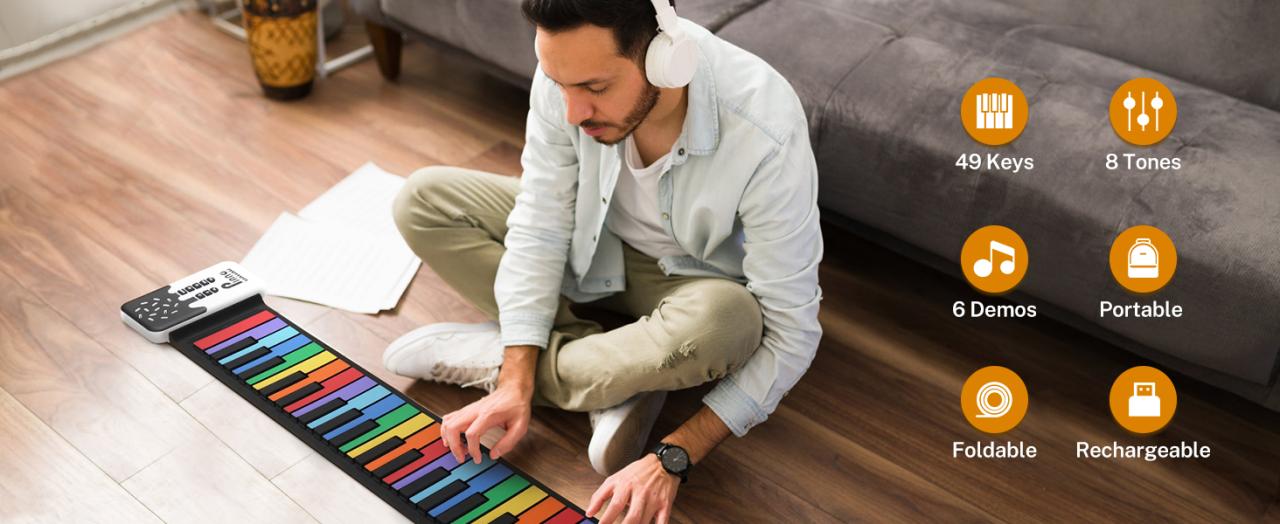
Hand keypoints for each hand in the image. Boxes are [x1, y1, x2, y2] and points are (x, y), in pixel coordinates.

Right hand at [439, 345, 538, 462]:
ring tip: (458, 449)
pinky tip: (453, 439)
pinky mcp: (466, 410)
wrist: (513, 389)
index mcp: (488, 415)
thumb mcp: (520, 426)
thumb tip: (494, 455)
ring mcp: (468, 409)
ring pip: (447, 423)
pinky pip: (448, 419)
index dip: (472, 450)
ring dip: (448, 439)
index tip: (477, 459)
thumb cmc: (516, 406)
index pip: (472, 434)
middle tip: (462, 458)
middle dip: (454, 447)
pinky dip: (447, 430)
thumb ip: (508, 443)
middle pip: (453, 428)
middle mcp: (474, 411)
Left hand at [586, 453, 679, 523]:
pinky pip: (662, 521)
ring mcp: (653, 499)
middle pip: (632, 516)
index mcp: (626, 485)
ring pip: (644, 521)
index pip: (615, 505)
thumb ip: (600, 496)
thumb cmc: (638, 472)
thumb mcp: (615, 479)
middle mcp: (640, 492)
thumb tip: (589, 512)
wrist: (663, 463)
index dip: (607, 520)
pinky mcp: (665, 504)